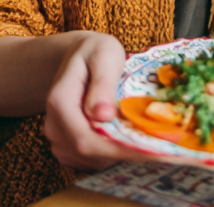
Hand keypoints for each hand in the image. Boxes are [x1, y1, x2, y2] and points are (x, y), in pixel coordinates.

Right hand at [42, 32, 138, 170]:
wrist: (81, 55)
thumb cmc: (95, 51)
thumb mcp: (104, 54)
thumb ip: (103, 83)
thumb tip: (103, 116)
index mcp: (60, 102)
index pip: (85, 138)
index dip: (116, 149)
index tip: (149, 150)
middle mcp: (53, 125)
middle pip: (88, 154)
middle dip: (125, 154)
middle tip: (160, 149)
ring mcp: (58, 138)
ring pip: (91, 161)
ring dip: (120, 156)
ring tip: (148, 142)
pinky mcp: (67, 146)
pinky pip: (90, 161)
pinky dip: (112, 155)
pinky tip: (130, 140)